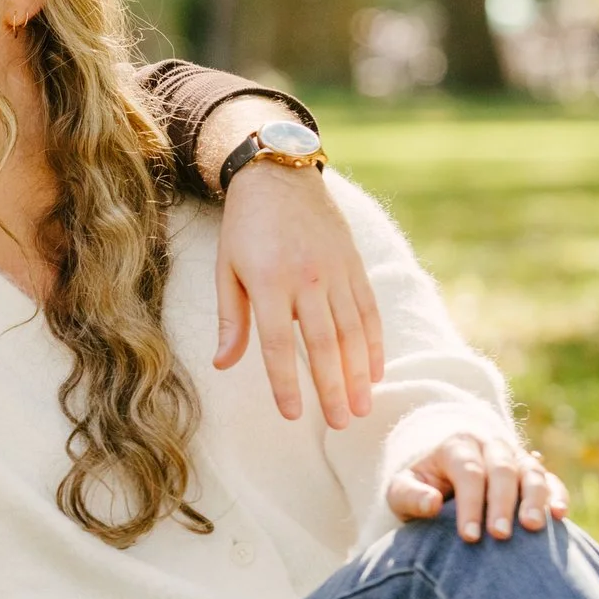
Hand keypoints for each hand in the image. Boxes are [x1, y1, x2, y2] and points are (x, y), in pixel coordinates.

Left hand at [213, 163, 384, 427]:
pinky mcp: (354, 265)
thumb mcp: (226, 268)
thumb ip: (230, 319)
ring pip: (353, 331)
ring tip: (361, 407)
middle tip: (340, 423)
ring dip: (359, 373)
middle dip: (333, 388)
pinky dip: (374, 343)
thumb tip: (223, 364)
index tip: (292, 414)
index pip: (279, 344)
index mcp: (270, 282)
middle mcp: (307, 278)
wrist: (279, 175)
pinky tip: (375, 371)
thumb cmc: (245, 227)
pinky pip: (369, 310)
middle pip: (324, 344)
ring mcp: (336, 271)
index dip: (286, 382)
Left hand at [387, 433, 569, 542]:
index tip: (470, 537)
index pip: (468, 472)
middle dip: (502, 504)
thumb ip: (409, 496)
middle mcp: (490, 445)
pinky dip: (557, 495)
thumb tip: (431, 503)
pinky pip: (551, 480)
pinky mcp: (533, 472)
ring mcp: (515, 456)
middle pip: (502, 470)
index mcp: (456, 445)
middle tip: (500, 536)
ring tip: (532, 527)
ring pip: (531, 472)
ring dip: (535, 499)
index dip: (470, 504)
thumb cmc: (419, 489)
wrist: (442, 480)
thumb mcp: (401, 491)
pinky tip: (560, 515)